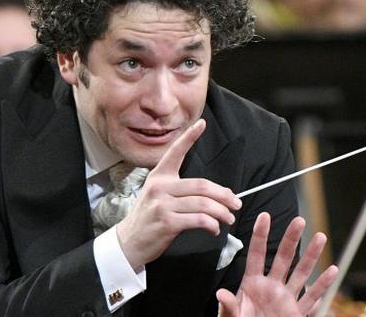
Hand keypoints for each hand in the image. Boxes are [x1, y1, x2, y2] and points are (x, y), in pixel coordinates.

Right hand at [116, 119, 242, 269]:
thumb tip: (214, 194)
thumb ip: (181, 190)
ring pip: (202, 203)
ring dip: (221, 212)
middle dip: (224, 195)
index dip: (189, 137)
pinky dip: (211, 225)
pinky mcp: (166, 222)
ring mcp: (162, 204)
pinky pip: (198, 220)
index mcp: (159, 176)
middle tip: (236, 203)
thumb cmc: (150, 218)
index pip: (176, 152)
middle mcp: (160, 187)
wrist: (129, 241)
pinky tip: (214, 229)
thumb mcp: (158, 196)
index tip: (201, 124)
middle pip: (201, 185)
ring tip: (229, 218)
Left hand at [216, 213, 338, 316]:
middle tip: (299, 220)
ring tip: (320, 237)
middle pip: (283, 257)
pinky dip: (323, 285)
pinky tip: (332, 270)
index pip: (256, 254)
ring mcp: (285, 298)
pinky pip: (312, 297)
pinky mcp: (296, 312)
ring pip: (301, 272)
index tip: (264, 215)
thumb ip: (228, 306)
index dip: (260, 235)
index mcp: (252, 284)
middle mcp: (271, 287)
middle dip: (291, 239)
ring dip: (311, 255)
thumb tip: (221, 294)